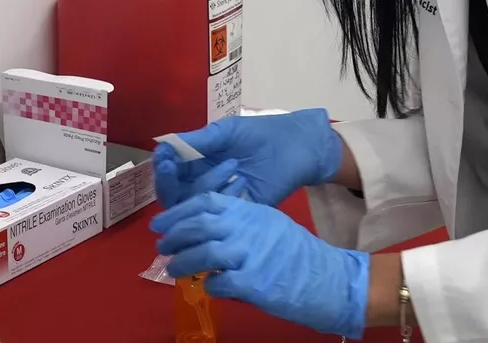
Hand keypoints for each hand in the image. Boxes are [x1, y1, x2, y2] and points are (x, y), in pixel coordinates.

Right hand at [150, 109, 341, 207]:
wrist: (296, 147)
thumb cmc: (260, 134)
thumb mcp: (226, 132)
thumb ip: (199, 140)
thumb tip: (164, 145)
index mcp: (195, 163)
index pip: (168, 172)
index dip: (161, 167)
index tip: (164, 157)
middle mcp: (201, 184)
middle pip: (172, 195)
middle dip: (169, 182)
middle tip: (173, 168)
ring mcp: (219, 200)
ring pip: (193, 207)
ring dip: (205, 186)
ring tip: (233, 165)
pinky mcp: (237, 213)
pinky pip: (219, 215)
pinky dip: (227, 198)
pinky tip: (243, 181)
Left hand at [153, 192, 369, 338]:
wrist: (327, 278)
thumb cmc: (296, 253)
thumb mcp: (268, 223)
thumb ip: (240, 221)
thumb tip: (207, 227)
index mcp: (250, 210)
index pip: (206, 201)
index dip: (178, 212)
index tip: (160, 222)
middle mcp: (247, 228)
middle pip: (199, 225)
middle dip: (174, 236)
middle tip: (161, 246)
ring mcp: (250, 254)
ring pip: (202, 254)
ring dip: (182, 264)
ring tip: (173, 270)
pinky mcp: (253, 283)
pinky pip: (219, 283)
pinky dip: (209, 286)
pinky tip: (209, 287)